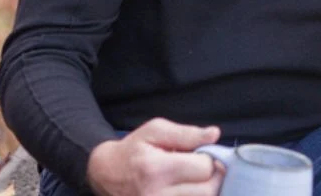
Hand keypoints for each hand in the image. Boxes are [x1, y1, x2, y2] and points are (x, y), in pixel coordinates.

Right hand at [86, 118, 223, 195]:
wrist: (106, 174)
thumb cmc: (133, 149)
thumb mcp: (155, 131)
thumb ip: (187, 133)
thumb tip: (214, 134)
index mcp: (155, 168)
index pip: (203, 168)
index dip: (210, 159)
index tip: (203, 155)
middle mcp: (156, 195)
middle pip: (207, 191)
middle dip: (212, 178)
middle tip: (203, 169)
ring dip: (204, 190)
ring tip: (194, 179)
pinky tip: (187, 189)